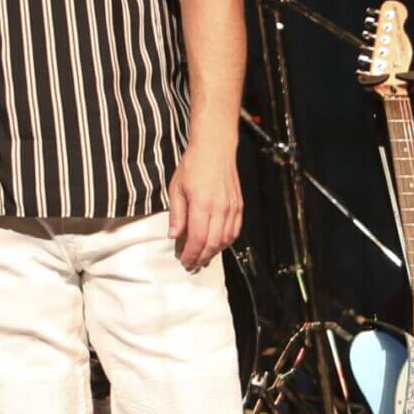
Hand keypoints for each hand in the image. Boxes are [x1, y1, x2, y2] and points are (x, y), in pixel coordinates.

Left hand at [167, 142, 241, 269]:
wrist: (215, 149)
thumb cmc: (192, 166)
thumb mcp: (176, 188)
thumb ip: (177, 214)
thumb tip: (175, 236)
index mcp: (202, 204)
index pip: (198, 238)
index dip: (191, 253)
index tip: (184, 261)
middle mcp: (220, 209)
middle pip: (213, 243)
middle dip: (202, 257)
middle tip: (192, 265)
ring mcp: (232, 208)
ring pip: (225, 240)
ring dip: (214, 252)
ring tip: (203, 257)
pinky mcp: (239, 206)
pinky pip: (235, 231)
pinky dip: (226, 242)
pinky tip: (217, 245)